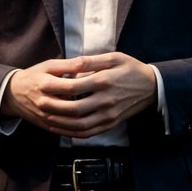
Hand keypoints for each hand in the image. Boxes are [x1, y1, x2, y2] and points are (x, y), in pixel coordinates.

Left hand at [3, 53, 156, 138]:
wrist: (152, 87)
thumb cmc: (131, 69)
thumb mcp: (114, 57)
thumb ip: (91, 60)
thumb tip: (71, 62)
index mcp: (104, 81)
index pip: (74, 87)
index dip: (56, 88)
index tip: (43, 86)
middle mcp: (106, 101)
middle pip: (74, 110)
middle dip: (54, 109)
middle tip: (39, 105)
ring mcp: (109, 115)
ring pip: (80, 125)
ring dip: (61, 124)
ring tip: (47, 118)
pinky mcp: (111, 123)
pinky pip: (89, 132)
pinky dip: (73, 133)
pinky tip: (61, 129)